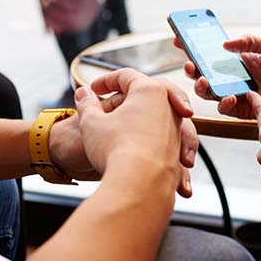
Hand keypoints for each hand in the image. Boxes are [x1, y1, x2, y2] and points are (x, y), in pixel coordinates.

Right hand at [73, 69, 197, 197]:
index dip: (106, 80)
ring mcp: (175, 130)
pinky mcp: (177, 152)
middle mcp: (169, 107)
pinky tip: (136, 152)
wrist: (140, 185)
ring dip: (143, 120)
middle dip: (132, 95)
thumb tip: (83, 94)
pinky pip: (165, 141)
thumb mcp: (91, 122)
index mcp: (149, 91)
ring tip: (123, 130)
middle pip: (151, 91)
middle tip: (115, 100)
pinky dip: (151, 143)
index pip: (127, 76)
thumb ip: (86, 104)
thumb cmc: (116, 149)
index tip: (93, 89)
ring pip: (161, 116)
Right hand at [176, 35, 260, 155]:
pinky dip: (224, 103)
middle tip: (190, 65)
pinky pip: (225, 108)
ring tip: (206, 82)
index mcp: (242, 58)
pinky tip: (231, 97)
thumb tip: (225, 44)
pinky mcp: (243, 110)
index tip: (179, 40)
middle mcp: (236, 76)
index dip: (195, 47)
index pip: (212, 51)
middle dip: (193, 69)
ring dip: (203, 86)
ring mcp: (238, 93)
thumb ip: (249, 41)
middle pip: (206, 72)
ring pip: (210, 92)